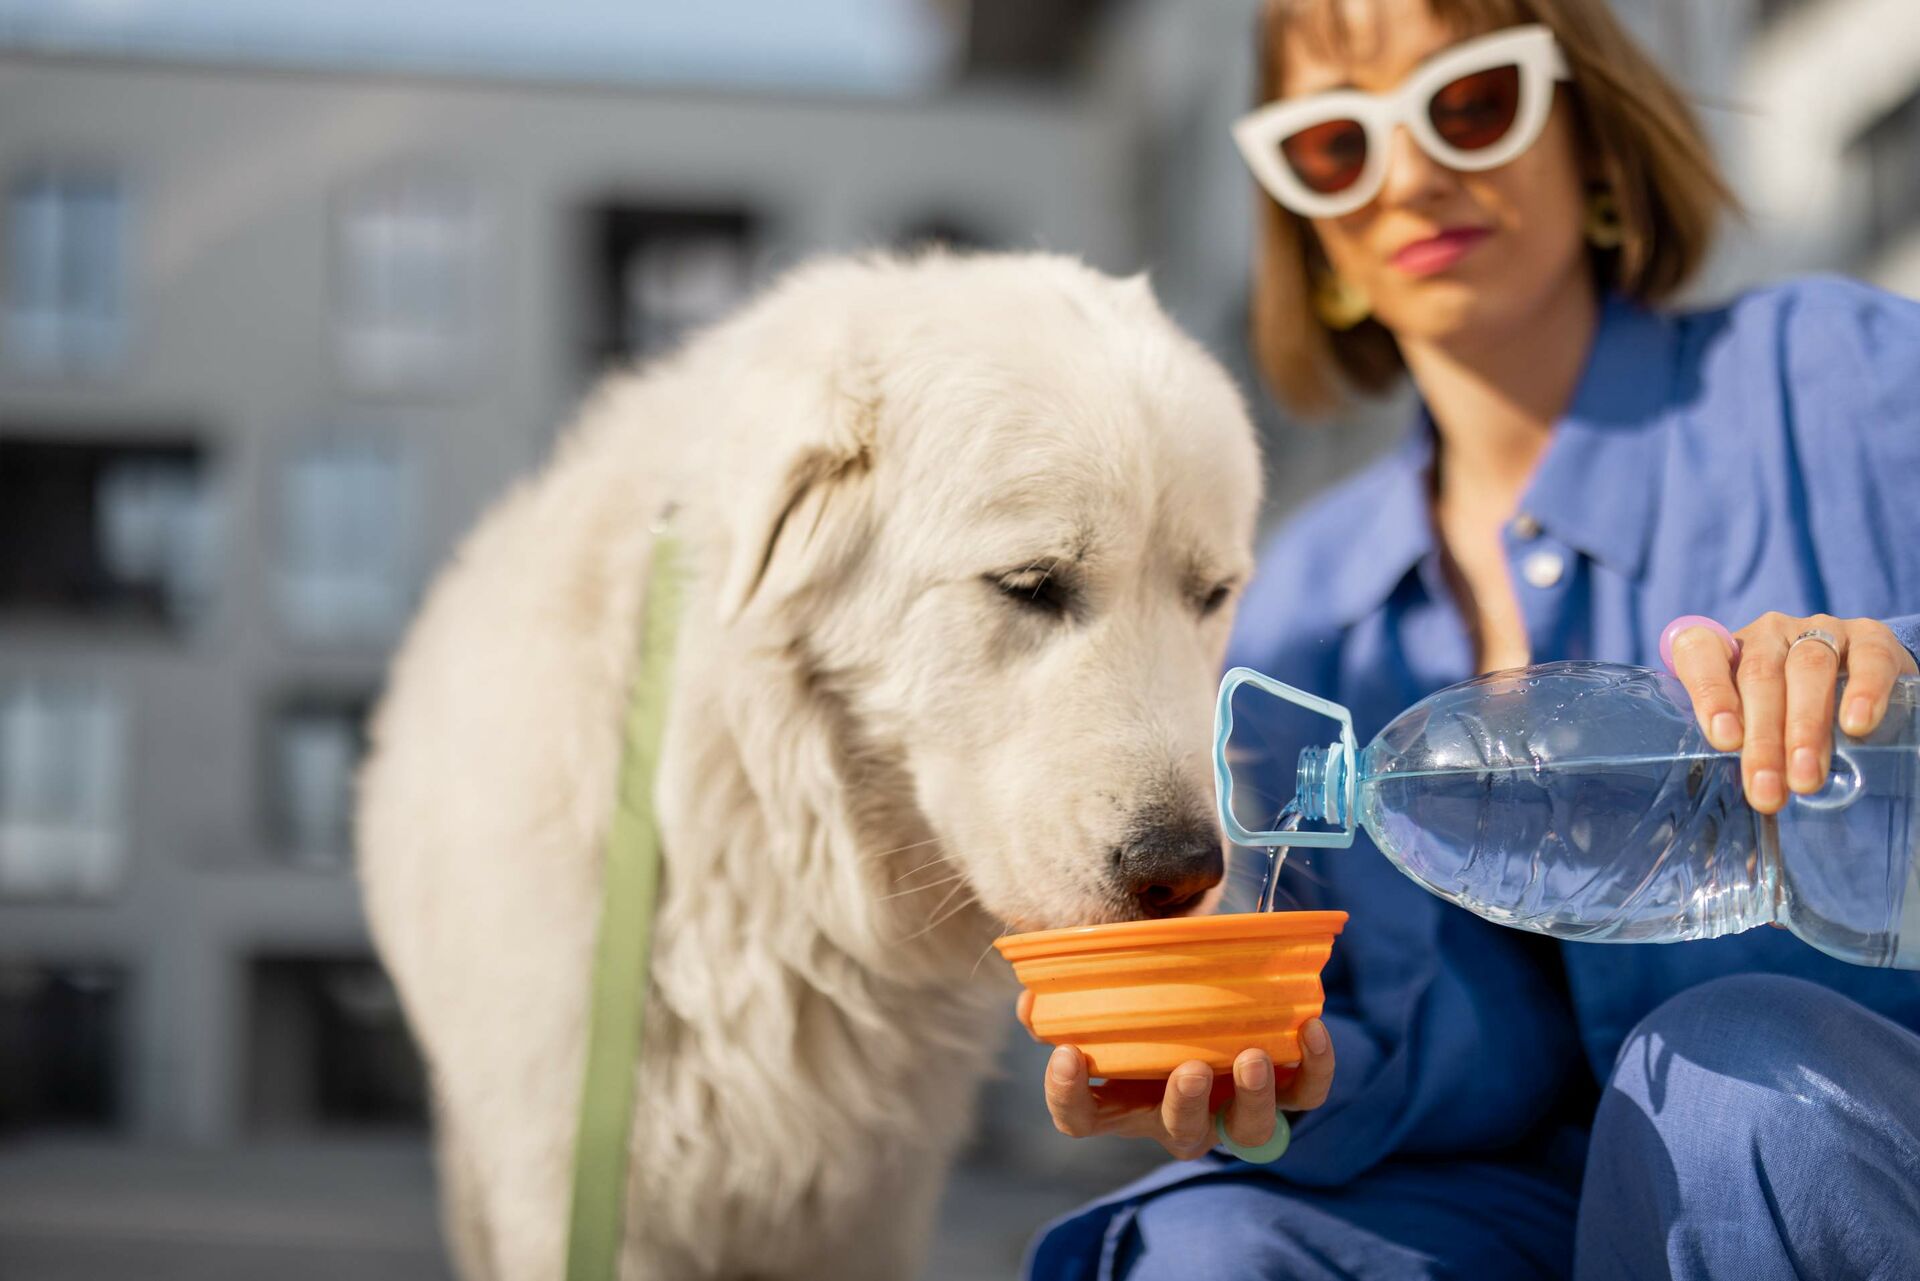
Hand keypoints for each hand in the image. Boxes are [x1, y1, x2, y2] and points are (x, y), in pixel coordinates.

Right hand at [1040, 1019, 1334, 1159]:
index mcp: (1125, 1097)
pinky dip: (1316, 1067)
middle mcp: (1178, 1113)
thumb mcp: (1107, 998)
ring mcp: (1232, 1106)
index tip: (1069, 1056)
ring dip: (1252, 1098)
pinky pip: (1306, 1095)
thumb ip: (1070, 998)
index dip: (1069, 1096)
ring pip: (1247, 1131)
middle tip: (1188, 1068)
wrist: (1216, 992)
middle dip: (1184, 1106)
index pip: (1083, 1118)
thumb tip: (1033, 998)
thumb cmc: (1149, 1002)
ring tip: (1250, 1056)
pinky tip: (1310, 1027)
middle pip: (1180, 1135)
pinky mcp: (1285, 1088)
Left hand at [1670, 613, 1917, 813]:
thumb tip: (1746, 810)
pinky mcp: (1870, 637)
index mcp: (1728, 649)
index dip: (1709, 691)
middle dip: (1763, 739)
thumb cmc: (1790, 713)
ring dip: (1805, 727)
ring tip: (1806, 776)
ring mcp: (1820, 629)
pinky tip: (1857, 725)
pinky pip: (1868, 658)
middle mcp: (1769, 634)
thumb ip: (1743, 750)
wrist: (1861, 682)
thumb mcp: (1758, 726)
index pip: (1698, 650)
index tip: (1724, 740)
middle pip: (1759, 676)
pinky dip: (1863, 691)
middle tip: (1768, 789)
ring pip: (1808, 669)